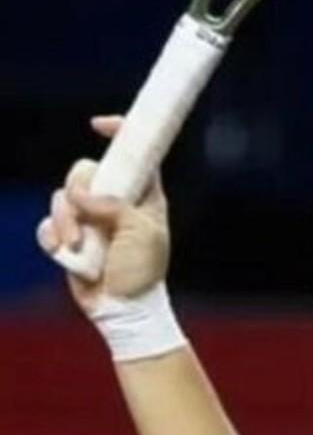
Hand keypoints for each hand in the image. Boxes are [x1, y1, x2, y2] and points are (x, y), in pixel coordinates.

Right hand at [37, 115, 170, 315]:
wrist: (124, 308)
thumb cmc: (142, 270)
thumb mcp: (141, 231)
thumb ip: (113, 205)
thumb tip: (78, 194)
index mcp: (142, 194)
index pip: (133, 152)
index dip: (119, 132)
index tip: (98, 125)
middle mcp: (114, 201)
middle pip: (84, 171)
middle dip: (78, 192)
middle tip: (84, 217)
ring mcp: (90, 219)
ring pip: (62, 197)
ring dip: (65, 221)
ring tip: (75, 246)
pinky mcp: (69, 238)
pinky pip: (48, 224)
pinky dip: (52, 236)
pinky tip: (63, 252)